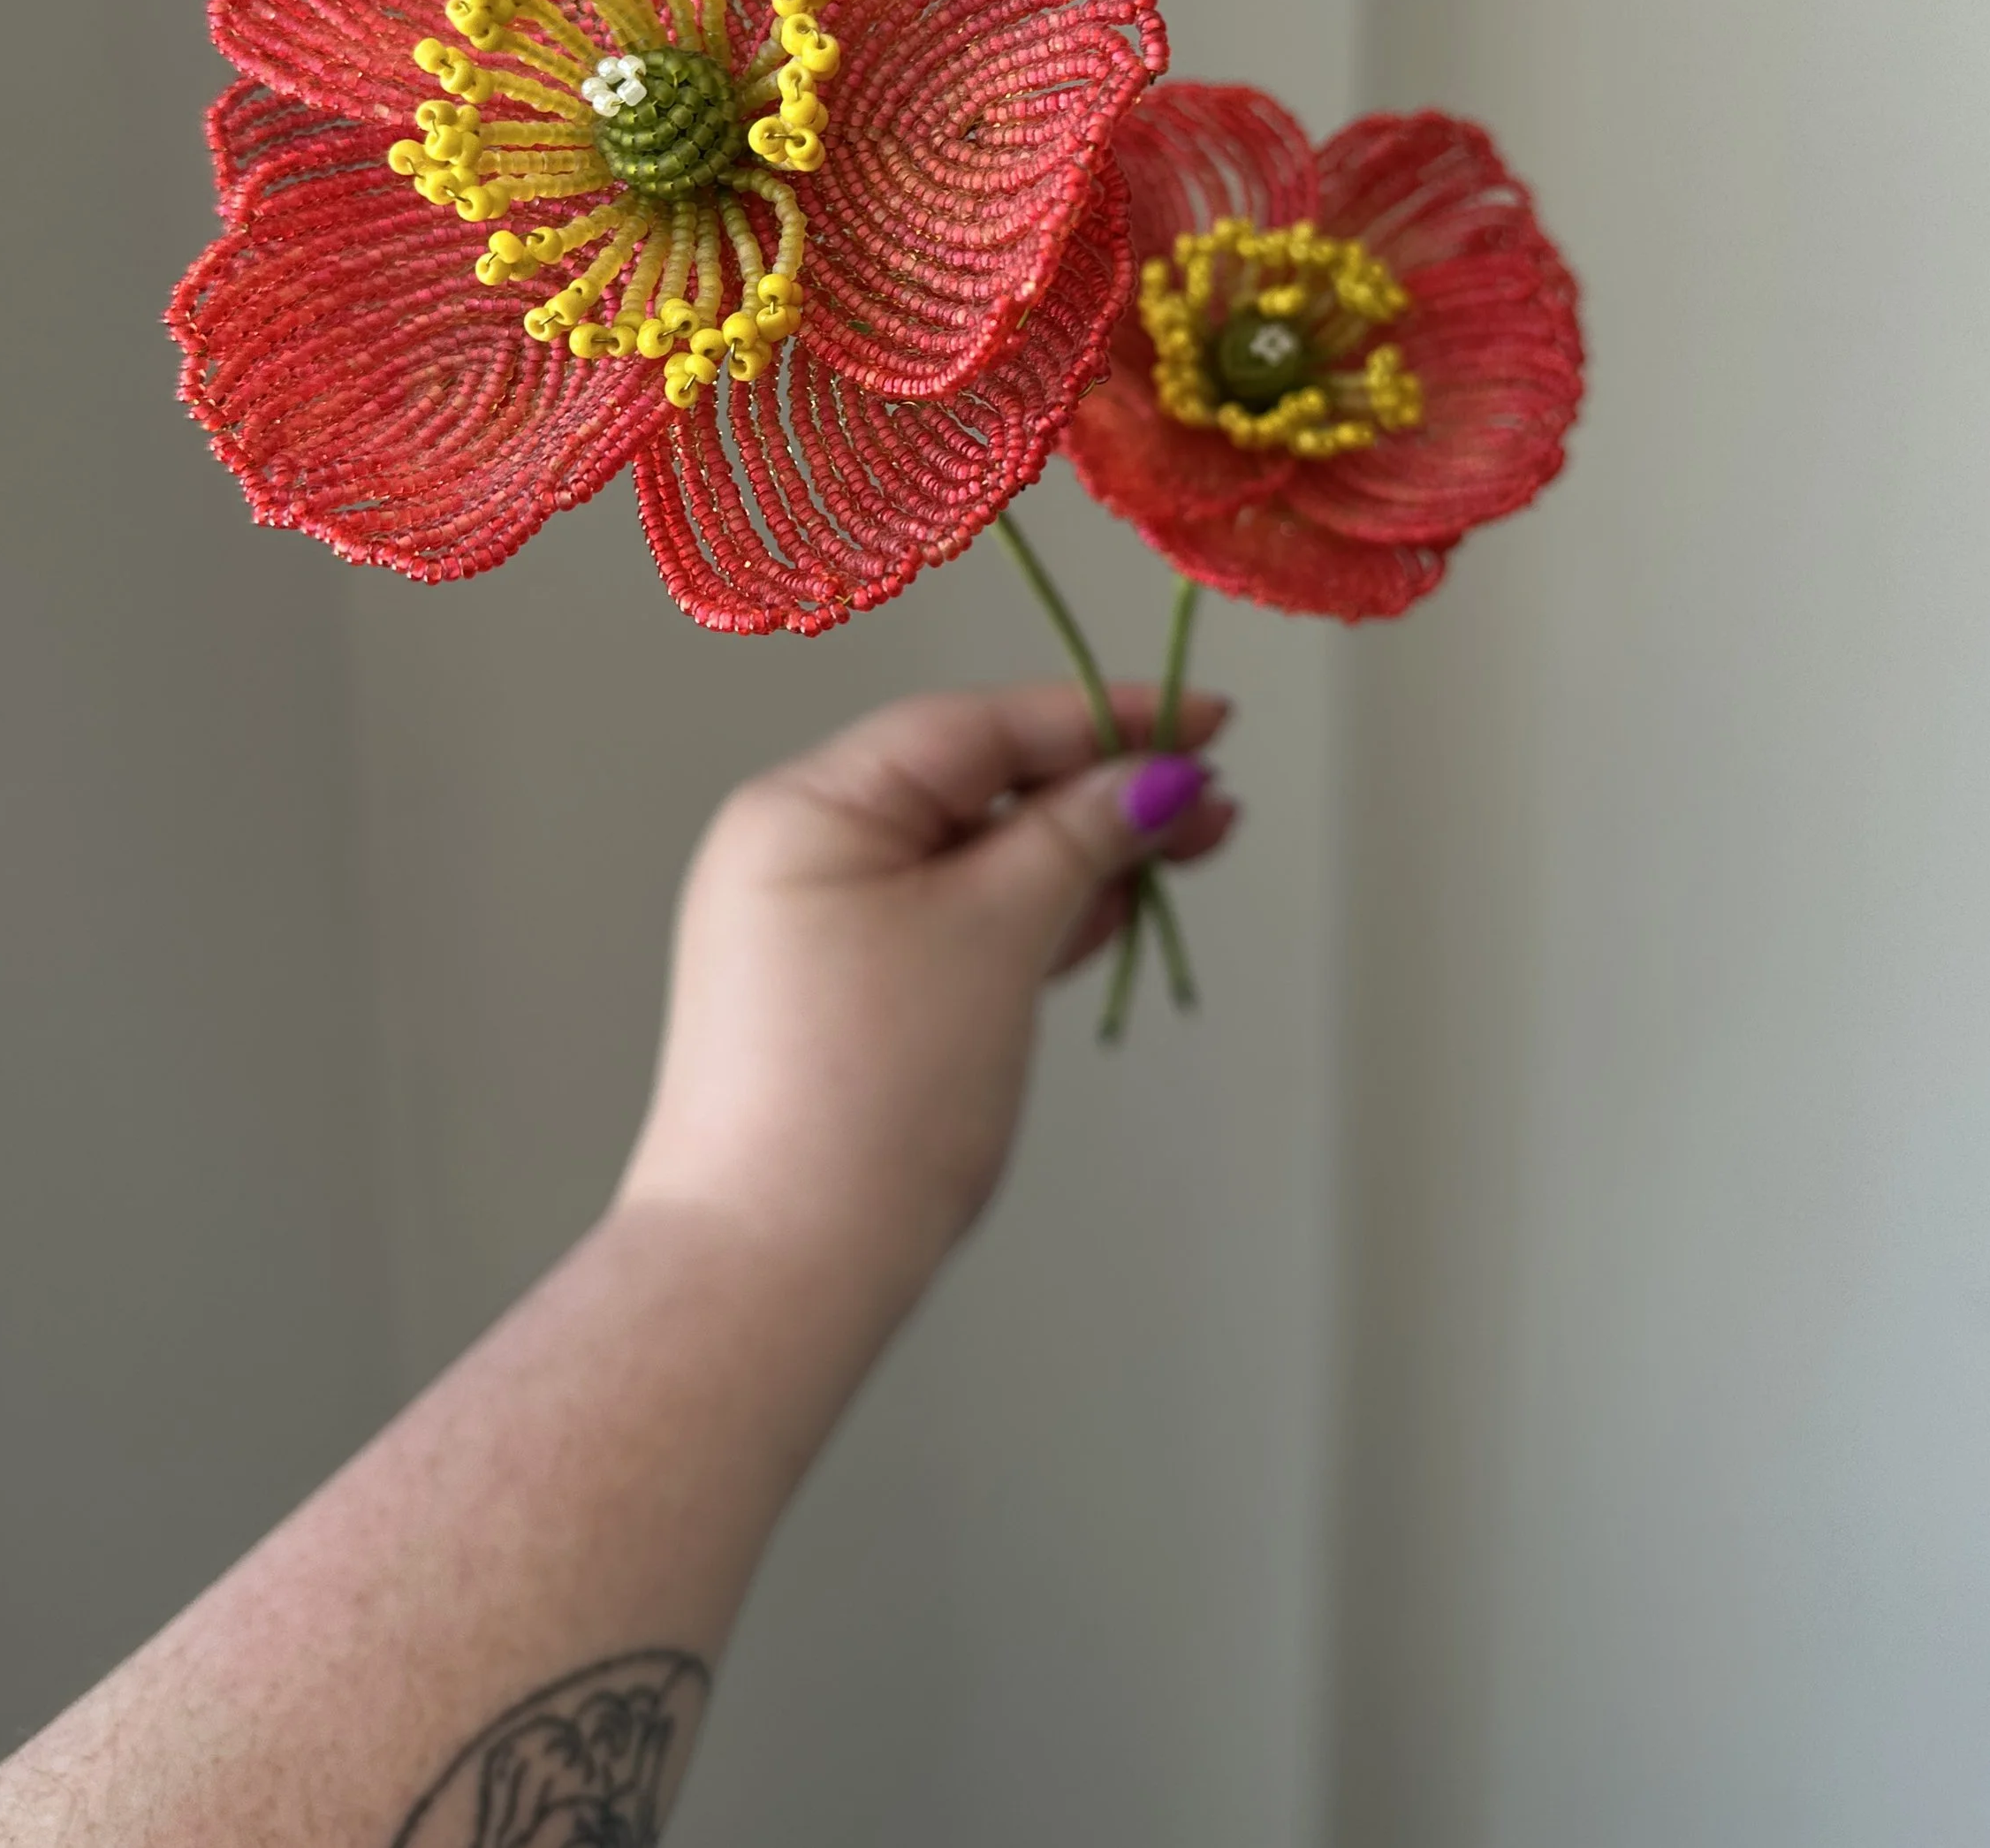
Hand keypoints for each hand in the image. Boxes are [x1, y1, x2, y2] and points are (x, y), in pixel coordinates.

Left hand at [620, 680, 1236, 1312]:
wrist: (778, 1272)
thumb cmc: (866, 1097)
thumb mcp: (994, 934)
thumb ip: (1078, 837)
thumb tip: (1152, 776)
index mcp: (806, 809)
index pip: (975, 728)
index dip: (1100, 717)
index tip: (1203, 717)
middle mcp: (799, 853)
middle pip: (977, 787)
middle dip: (1102, 789)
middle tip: (1211, 795)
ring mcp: (819, 930)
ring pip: (976, 860)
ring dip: (1083, 853)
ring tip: (1191, 845)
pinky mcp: (848, 1000)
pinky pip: (958, 923)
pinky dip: (1037, 913)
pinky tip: (1117, 906)